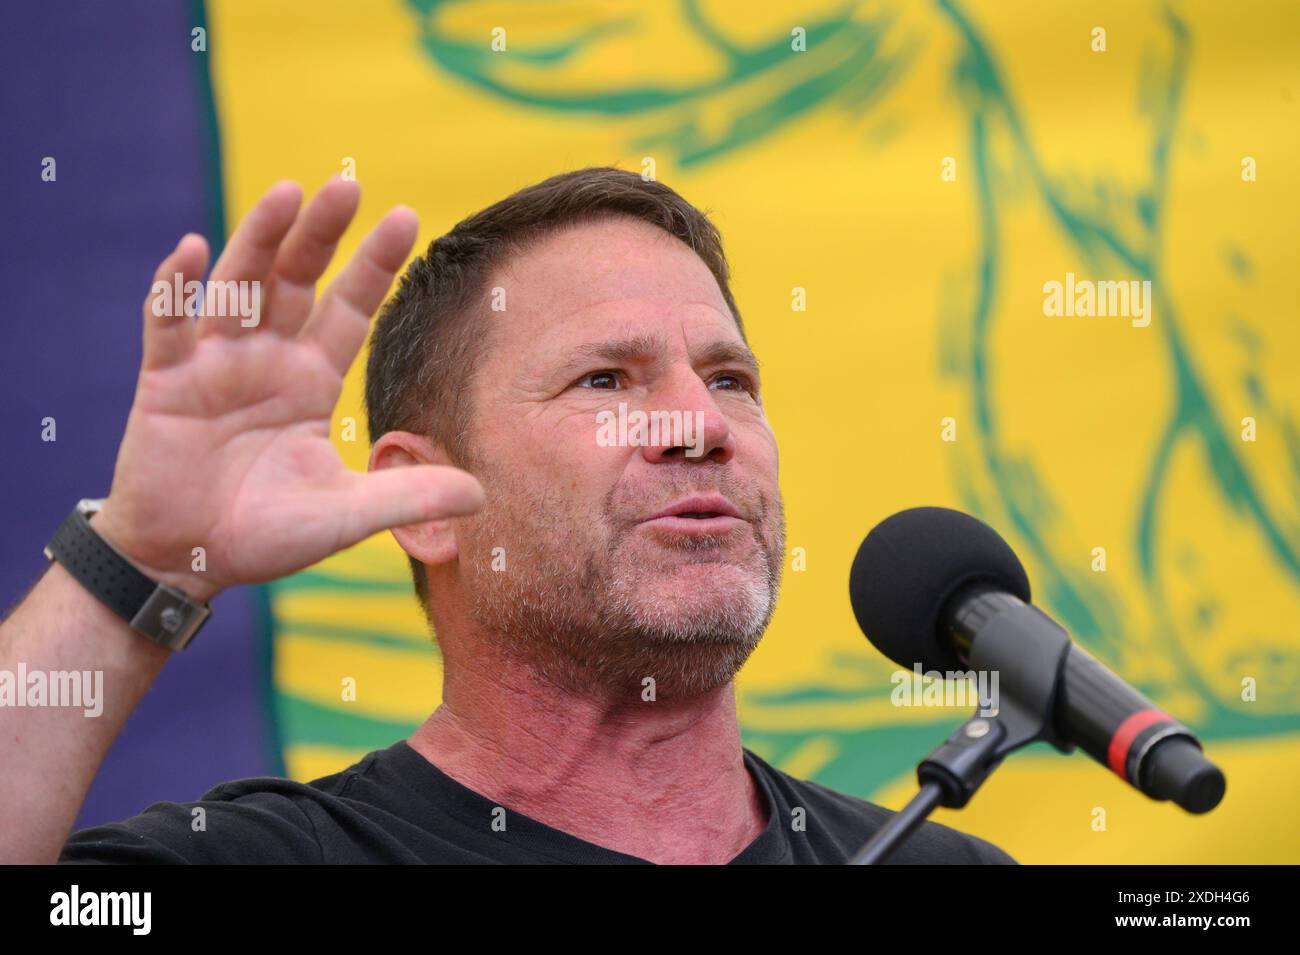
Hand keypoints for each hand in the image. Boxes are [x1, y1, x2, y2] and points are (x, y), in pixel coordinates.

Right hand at [94, 179, 483, 602]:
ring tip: (287, 193)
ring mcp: (213, 365)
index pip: (349, 308)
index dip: (374, 264)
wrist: (190, 561)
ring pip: (239, 287)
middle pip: (297, 281)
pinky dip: (176, 290)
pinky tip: (192, 251)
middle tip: (347, 184)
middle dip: (321, 233)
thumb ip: (406, 496)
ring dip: (259, 240)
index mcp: (310, 379)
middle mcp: (267, 360)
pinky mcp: (164, 383)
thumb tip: (480, 494)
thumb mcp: (345, 515)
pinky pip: (167, 327)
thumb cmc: (266, 534)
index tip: (405, 216)